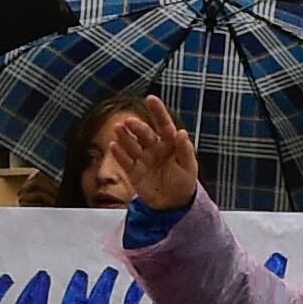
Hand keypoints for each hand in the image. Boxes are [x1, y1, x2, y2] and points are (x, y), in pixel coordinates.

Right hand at [98, 95, 198, 211]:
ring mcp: (143, 158)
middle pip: (144, 133)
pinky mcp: (134, 171)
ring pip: (132, 144)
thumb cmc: (184, 182)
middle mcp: (154, 147)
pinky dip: (119, 153)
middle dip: (137, 127)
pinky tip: (113, 145)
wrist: (174, 204)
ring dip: (124, 136)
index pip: (163, 124)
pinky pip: (125, 161)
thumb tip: (182, 132)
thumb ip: (185, 150)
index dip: (157, 111)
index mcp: (169, 143)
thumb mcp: (189, 167)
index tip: (150, 98)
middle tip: (129, 122)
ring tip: (118, 129)